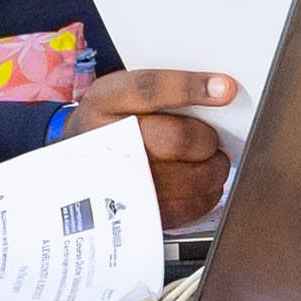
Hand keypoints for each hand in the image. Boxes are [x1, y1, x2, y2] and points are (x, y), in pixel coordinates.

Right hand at [67, 66, 240, 226]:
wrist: (75, 166)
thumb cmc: (109, 122)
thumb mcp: (119, 92)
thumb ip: (161, 88)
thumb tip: (216, 91)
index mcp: (105, 102)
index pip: (149, 90)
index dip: (190, 87)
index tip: (226, 88)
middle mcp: (111, 141)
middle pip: (177, 139)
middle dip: (206, 138)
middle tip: (210, 139)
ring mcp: (124, 182)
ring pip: (191, 176)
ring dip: (213, 167)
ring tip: (209, 160)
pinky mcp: (140, 212)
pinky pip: (190, 205)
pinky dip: (208, 192)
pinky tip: (200, 182)